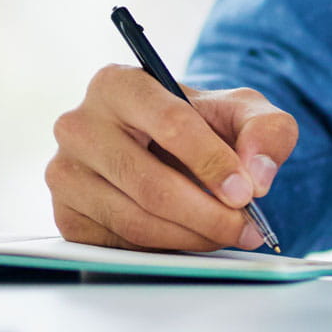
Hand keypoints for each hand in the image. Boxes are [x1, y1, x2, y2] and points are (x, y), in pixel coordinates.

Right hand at [46, 67, 296, 252]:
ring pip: (135, 219)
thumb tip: (258, 175)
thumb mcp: (242, 110)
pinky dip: (164, 248)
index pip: (170, 123)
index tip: (246, 192)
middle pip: (151, 182)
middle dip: (207, 212)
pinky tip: (194, 240)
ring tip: (229, 236)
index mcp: (118, 83)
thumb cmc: (202, 122)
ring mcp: (65, 173)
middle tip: (246, 228)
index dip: (212, 162)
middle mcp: (79, 125)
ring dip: (190, 236)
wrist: (166, 145)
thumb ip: (266, 129)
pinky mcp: (66, 215)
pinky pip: (119, 243)